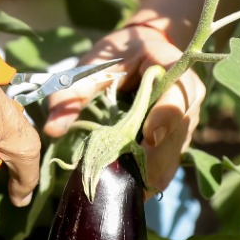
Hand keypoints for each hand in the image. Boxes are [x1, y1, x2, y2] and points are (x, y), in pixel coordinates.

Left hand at [43, 22, 203, 193]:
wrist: (142, 47)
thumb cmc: (118, 52)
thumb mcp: (94, 63)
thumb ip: (74, 92)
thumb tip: (52, 129)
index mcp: (171, 67)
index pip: (179, 93)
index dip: (166, 116)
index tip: (147, 136)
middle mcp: (187, 97)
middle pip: (178, 134)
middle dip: (151, 159)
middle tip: (120, 177)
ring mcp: (186, 122)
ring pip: (173, 157)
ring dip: (148, 175)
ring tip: (118, 190)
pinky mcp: (177, 141)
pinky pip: (167, 167)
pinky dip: (147, 181)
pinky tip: (126, 192)